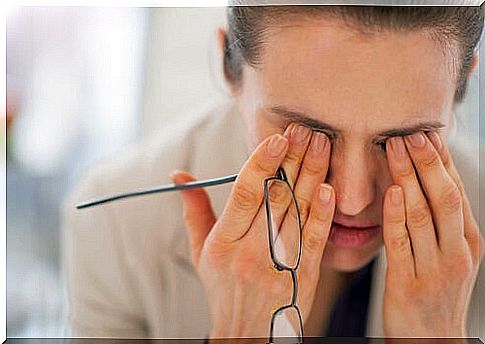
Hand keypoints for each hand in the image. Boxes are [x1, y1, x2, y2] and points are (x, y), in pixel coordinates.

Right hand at [171, 124, 334, 338]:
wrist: (246, 334)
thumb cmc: (223, 290)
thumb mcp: (201, 252)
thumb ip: (195, 210)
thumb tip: (179, 176)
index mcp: (224, 242)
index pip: (245, 194)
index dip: (262, 164)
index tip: (277, 138)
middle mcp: (251, 252)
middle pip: (275, 197)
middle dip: (292, 160)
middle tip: (305, 130)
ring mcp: (280, 265)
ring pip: (298, 212)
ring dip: (312, 175)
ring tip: (322, 145)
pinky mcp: (304, 275)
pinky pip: (314, 240)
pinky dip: (322, 213)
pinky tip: (329, 188)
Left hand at [383, 131, 484, 336]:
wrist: (433, 343)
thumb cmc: (435, 295)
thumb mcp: (448, 257)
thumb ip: (439, 224)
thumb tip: (424, 182)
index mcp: (468, 242)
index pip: (455, 191)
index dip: (441, 161)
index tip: (426, 133)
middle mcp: (457, 252)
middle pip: (443, 196)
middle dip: (427, 161)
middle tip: (410, 132)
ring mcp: (435, 269)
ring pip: (423, 213)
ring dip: (409, 176)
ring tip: (395, 148)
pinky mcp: (407, 284)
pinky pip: (402, 242)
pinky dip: (397, 214)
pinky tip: (392, 191)